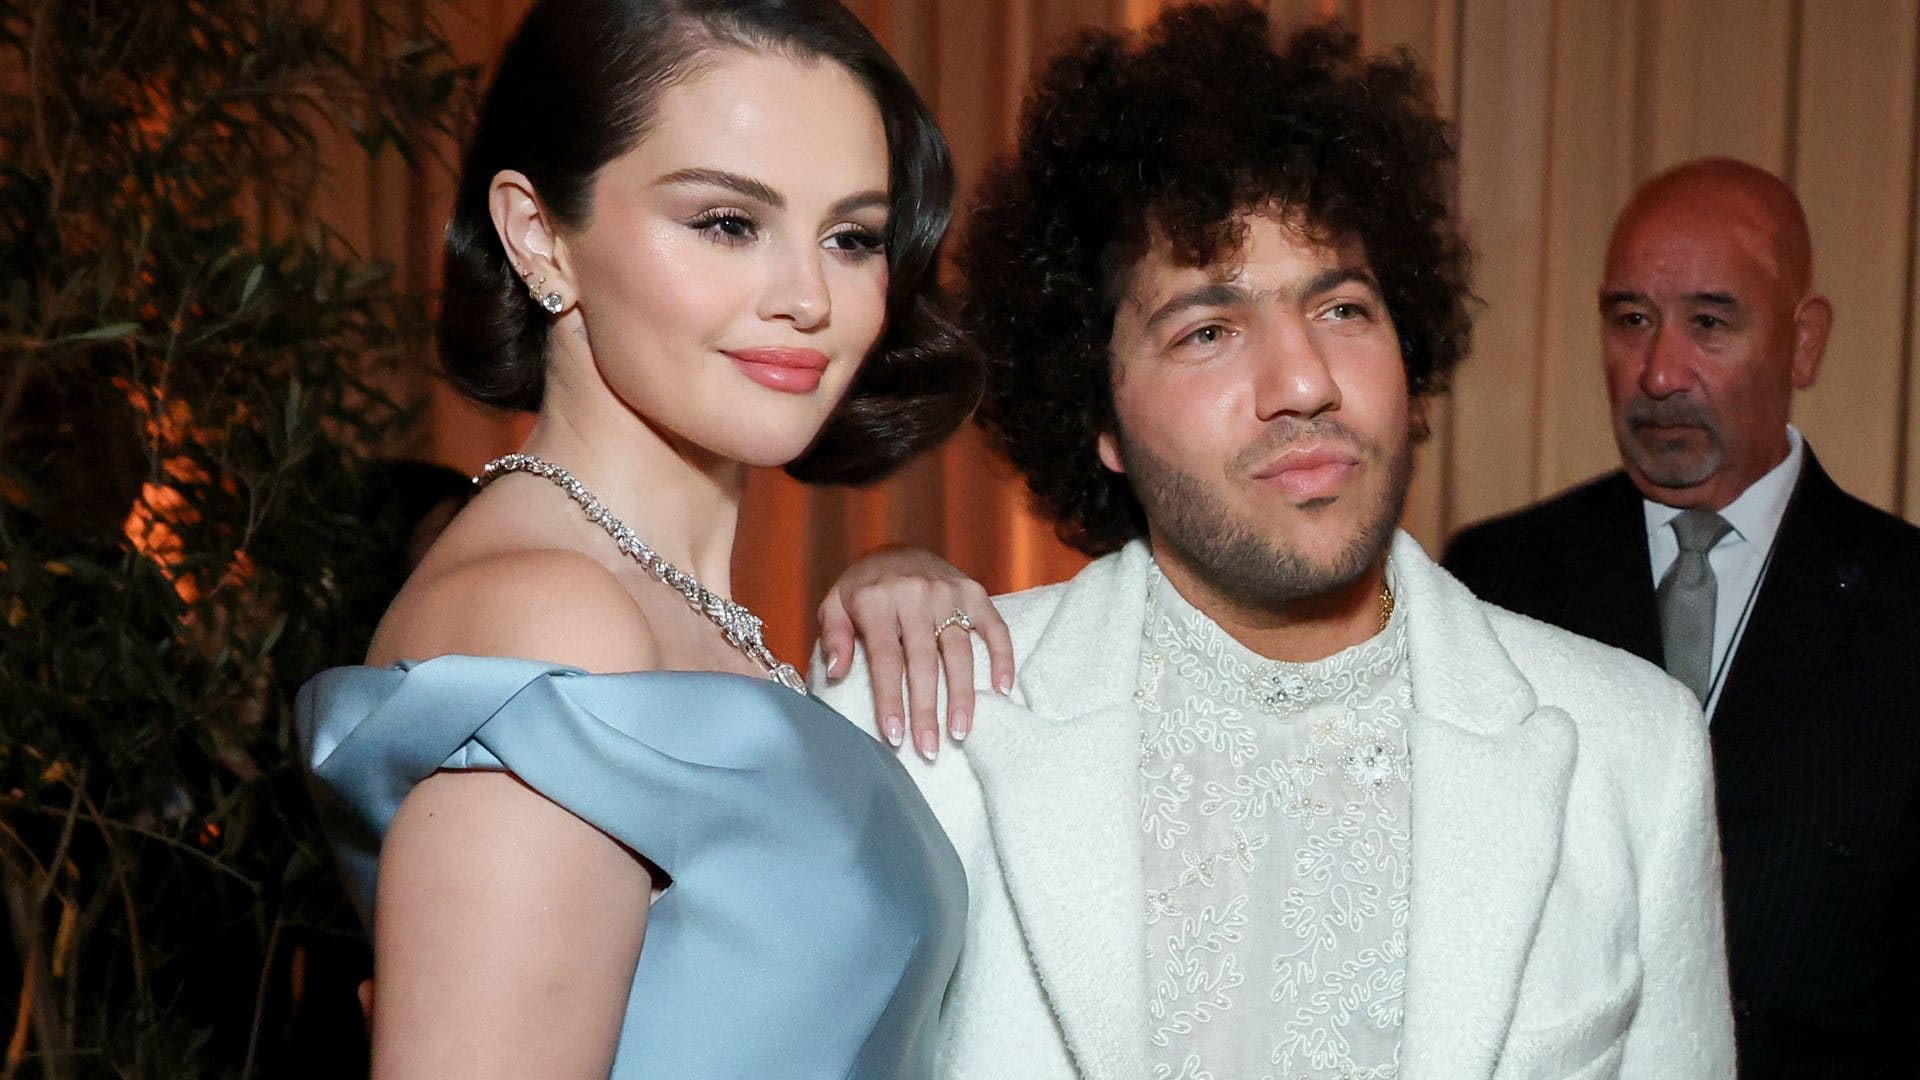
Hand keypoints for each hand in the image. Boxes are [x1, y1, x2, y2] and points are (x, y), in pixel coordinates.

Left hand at [816, 547, 1012, 758]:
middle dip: (927, 709)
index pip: (886, 659)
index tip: (894, 736)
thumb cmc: (863, 589)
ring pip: (960, 652)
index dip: (891, 699)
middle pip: (924, 662)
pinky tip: (1001, 690)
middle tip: (928, 748)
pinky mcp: (974, 592)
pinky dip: (1002, 658)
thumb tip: (837, 671)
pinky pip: (994, 627)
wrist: (896, 548)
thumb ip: (834, 636)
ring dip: (962, 695)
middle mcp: (915, 594)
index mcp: (876, 599)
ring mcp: (949, 592)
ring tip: (960, 731)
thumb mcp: (835, 605)